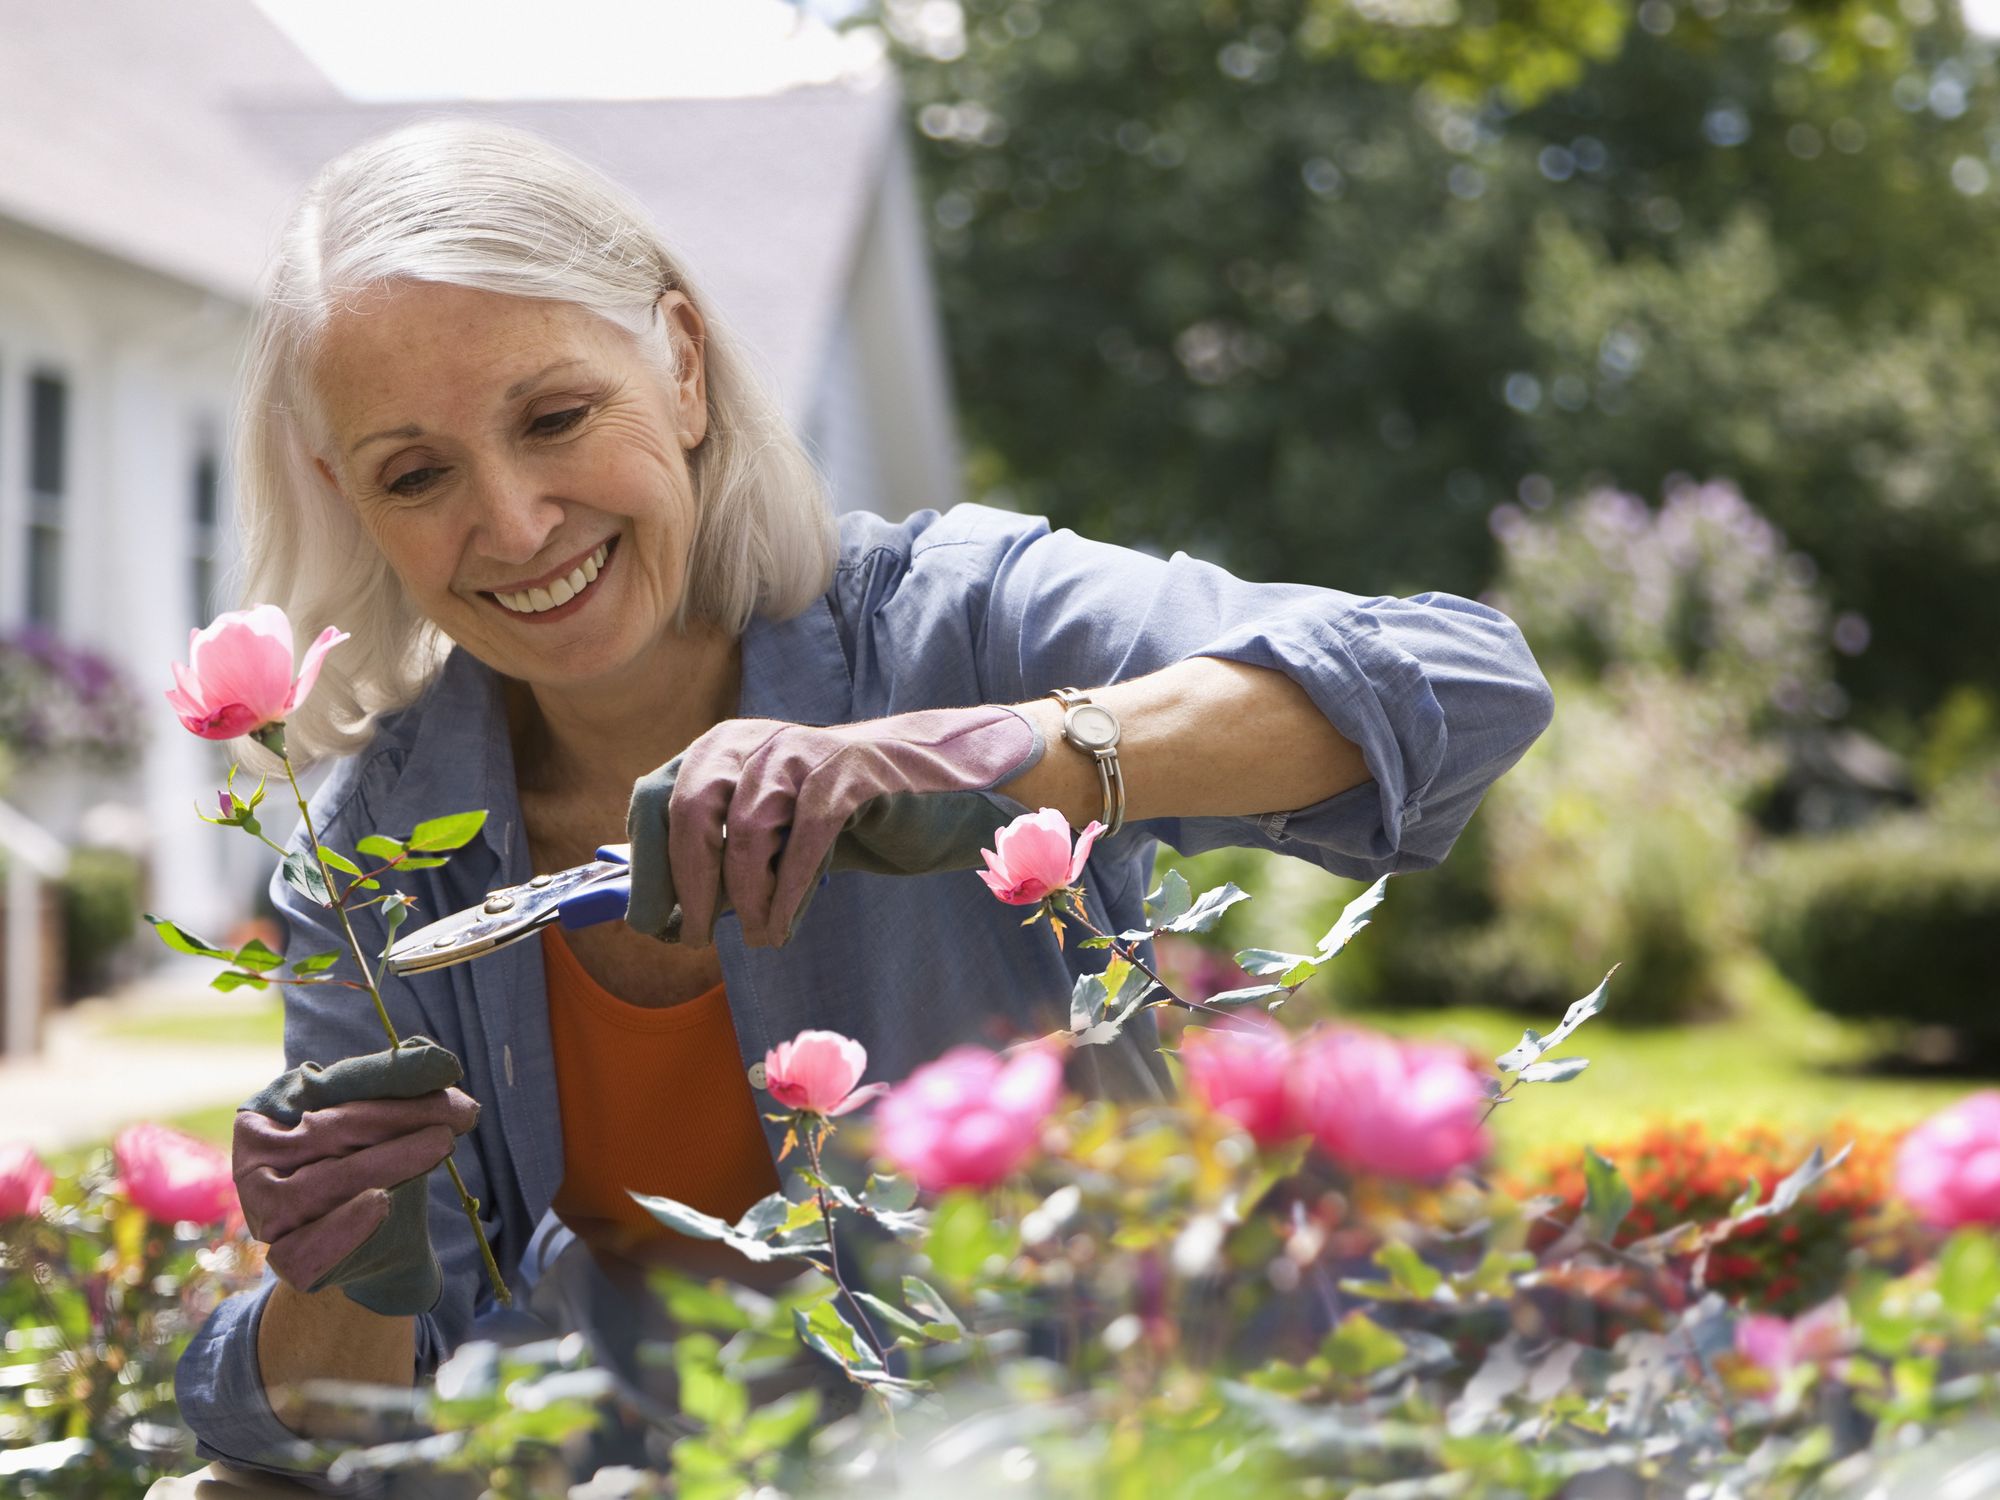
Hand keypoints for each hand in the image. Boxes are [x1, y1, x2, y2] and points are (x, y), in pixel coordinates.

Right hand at [233, 1037, 480, 1316]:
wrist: (376, 1241)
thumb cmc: (374, 1163)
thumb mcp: (381, 1119)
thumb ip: (398, 1086)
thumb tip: (439, 1062)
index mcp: (266, 1114)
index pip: (327, 1088)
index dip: (387, 1077)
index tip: (446, 1069)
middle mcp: (253, 1161)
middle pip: (328, 1131)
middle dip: (400, 1117)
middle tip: (460, 1112)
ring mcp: (265, 1213)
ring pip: (325, 1182)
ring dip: (389, 1161)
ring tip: (440, 1143)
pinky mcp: (285, 1257)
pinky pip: (310, 1246)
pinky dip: (346, 1227)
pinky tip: (380, 1202)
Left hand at [625, 704, 1043, 947]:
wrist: (928, 792)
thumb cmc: (838, 821)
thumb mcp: (767, 832)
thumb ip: (714, 854)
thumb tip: (652, 907)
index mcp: (720, 748)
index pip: (655, 799)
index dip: (645, 866)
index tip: (650, 922)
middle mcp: (752, 741)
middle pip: (691, 812)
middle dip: (687, 887)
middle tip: (693, 939)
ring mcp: (800, 753)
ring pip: (746, 830)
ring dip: (744, 897)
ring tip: (756, 935)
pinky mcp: (847, 774)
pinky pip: (803, 839)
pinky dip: (786, 892)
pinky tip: (781, 925)